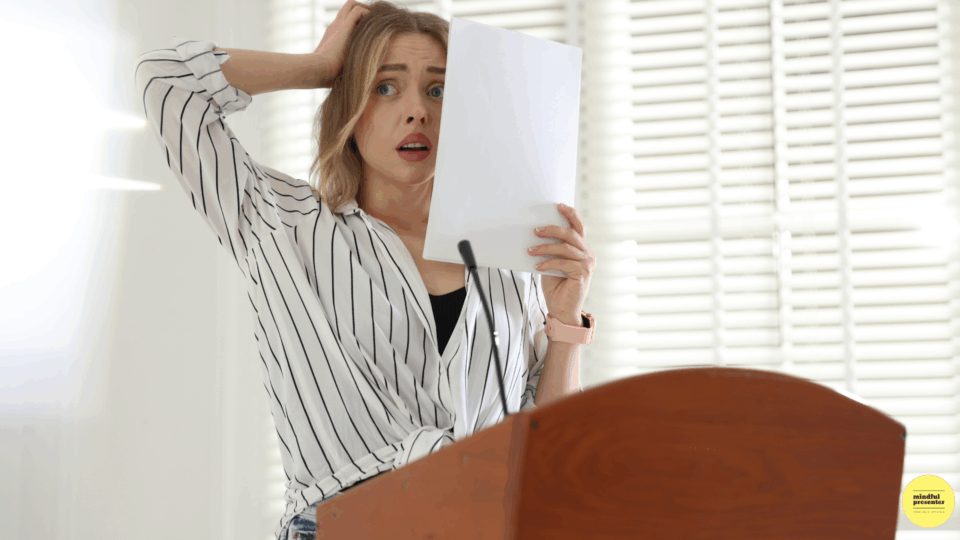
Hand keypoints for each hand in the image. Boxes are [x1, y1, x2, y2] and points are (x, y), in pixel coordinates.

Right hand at [313, 0, 369, 87]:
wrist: (318, 71)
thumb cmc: (327, 78)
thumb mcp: (340, 71)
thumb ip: (348, 70)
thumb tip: (360, 84)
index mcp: (333, 36)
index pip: (346, 20)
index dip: (358, 23)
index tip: (368, 33)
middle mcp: (335, 27)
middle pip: (349, 7)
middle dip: (364, 12)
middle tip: (373, 26)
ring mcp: (339, 25)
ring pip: (353, 4)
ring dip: (366, 11)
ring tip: (374, 24)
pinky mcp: (344, 26)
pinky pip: (358, 10)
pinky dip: (368, 15)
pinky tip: (372, 29)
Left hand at [528, 203, 595, 325]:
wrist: (562, 310)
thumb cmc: (556, 287)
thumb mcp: (552, 264)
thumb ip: (551, 250)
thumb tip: (536, 235)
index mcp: (582, 249)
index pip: (578, 227)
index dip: (570, 214)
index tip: (559, 205)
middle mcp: (588, 255)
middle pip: (572, 234)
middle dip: (553, 229)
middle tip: (536, 230)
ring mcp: (587, 264)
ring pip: (566, 248)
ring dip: (546, 247)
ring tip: (531, 250)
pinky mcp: (582, 274)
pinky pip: (563, 263)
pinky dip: (548, 263)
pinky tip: (537, 265)